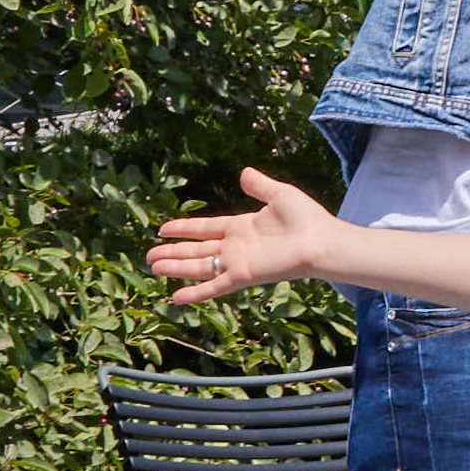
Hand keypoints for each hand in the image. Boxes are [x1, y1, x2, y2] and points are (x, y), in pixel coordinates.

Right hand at [152, 166, 350, 303]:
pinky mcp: (242, 276)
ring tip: (153, 268)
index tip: (162, 229)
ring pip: (199, 267)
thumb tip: (245, 172)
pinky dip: (195, 293)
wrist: (320, 241)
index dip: (184, 229)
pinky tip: (175, 298)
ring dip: (176, 268)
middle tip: (149, 256)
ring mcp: (237, 263)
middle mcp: (235, 247)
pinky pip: (214, 286)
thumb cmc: (305, 218)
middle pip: (197, 250)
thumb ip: (259, 185)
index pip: (205, 228)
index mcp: (241, 227)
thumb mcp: (279, 194)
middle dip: (173, 253)